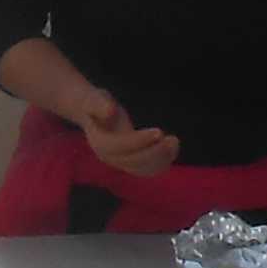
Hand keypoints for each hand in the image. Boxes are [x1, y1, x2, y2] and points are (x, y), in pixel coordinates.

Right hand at [67, 78, 181, 176]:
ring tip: (175, 142)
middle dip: (155, 152)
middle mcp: (109, 157)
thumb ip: (98, 104)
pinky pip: (147, 169)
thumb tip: (109, 110)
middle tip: (173, 140)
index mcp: (99, 142)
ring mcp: (120, 162)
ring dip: (161, 159)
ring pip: (143, 169)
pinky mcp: (130, 163)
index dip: (139, 141)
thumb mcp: (93, 98)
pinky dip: (162, 163)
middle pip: (133, 162)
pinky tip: (173, 149)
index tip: (159, 131)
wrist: (92, 114)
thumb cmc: (93, 103)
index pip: (120, 146)